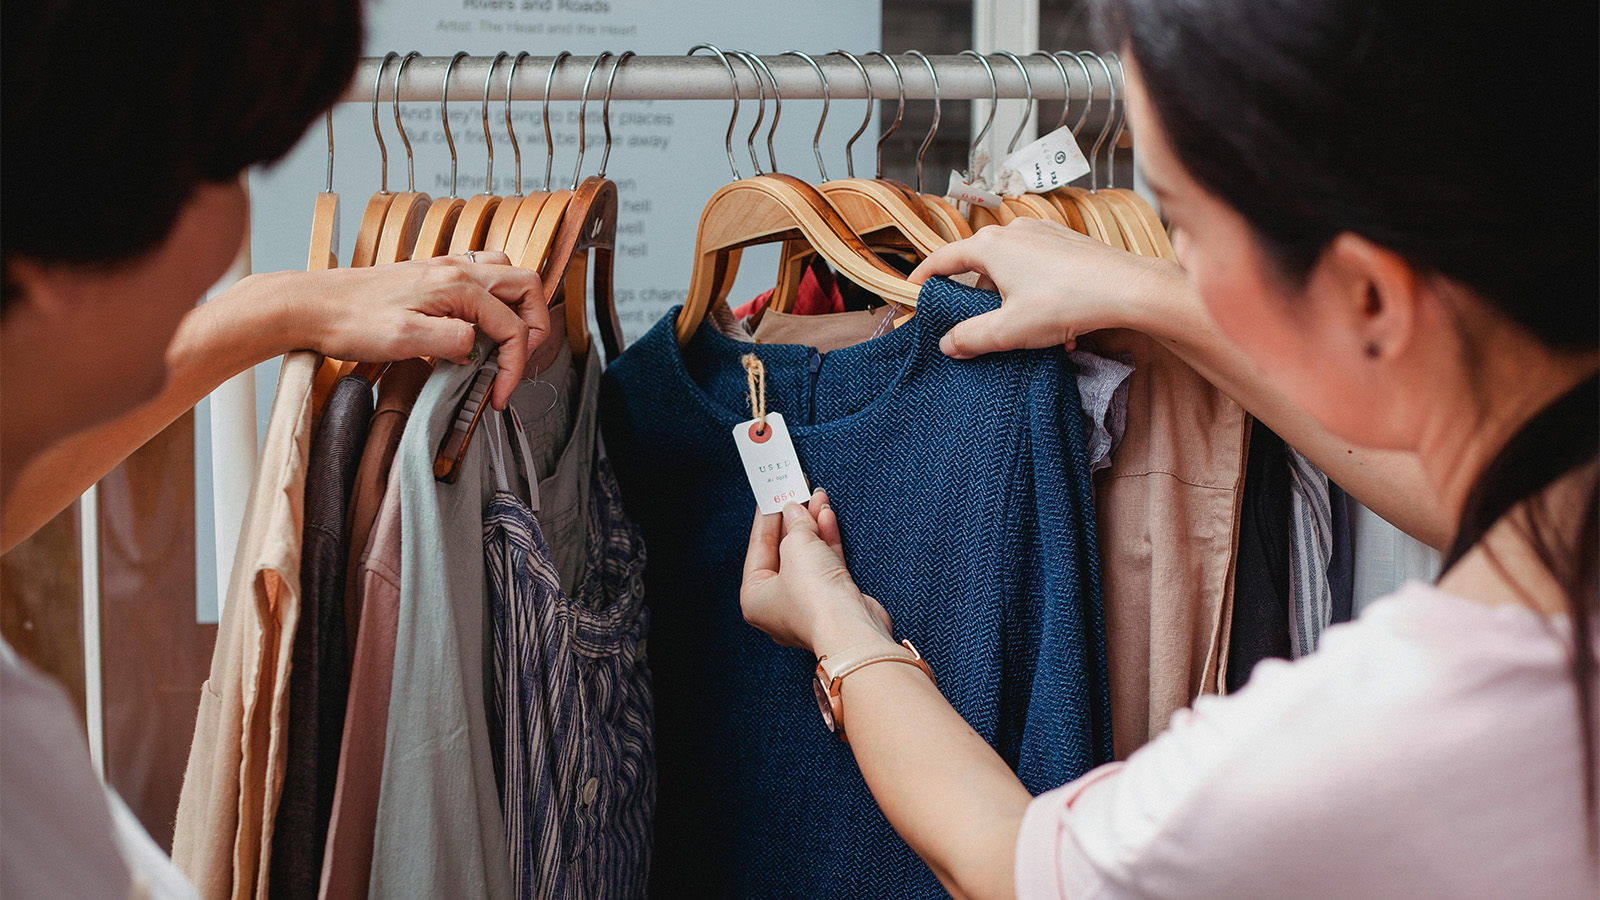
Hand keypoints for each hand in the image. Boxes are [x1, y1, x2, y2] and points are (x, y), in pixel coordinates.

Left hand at [251, 251, 549, 408]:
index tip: (500, 394)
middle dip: (534, 327)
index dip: (515, 365)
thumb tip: (480, 348)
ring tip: (506, 344)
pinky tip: (478, 326)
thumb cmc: (349, 321)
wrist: (310, 305)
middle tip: (518, 363)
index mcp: (456, 285)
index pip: (512, 325)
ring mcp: (445, 269)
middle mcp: (456, 269)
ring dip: (518, 310)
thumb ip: (453, 341)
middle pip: (526, 286)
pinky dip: (495, 301)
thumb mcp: (404, 340)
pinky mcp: (432, 277)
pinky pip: (483, 278)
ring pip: (508, 277)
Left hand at [741, 488, 896, 656]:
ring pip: (807, 556)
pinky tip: (827, 516)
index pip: (758, 549)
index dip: (765, 519)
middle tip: (796, 493)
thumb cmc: (814, 600)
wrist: (852, 629)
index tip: (771, 496)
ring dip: (812, 526)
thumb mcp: (796, 548)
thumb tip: (795, 511)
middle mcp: (779, 603)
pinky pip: (826, 563)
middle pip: (783, 552)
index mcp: (755, 598)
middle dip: (792, 520)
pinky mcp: (833, 600)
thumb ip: (795, 525)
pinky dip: (827, 540)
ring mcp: (807, 603)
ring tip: (817, 498)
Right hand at [908, 217, 1186, 357]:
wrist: (1127, 288)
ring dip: (1012, 300)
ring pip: (1012, 269)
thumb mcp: (1009, 329)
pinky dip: (1037, 293)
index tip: (914, 288)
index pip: (944, 258)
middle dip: (978, 298)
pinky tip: (1055, 322)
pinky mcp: (1067, 242)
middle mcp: (1014, 231)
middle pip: (980, 265)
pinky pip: (1039, 268)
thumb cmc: (1066, 302)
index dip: (925, 275)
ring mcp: (1043, 233)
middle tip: (977, 324)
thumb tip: (947, 344)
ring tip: (1027, 332)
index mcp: (991, 246)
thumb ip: (971, 337)